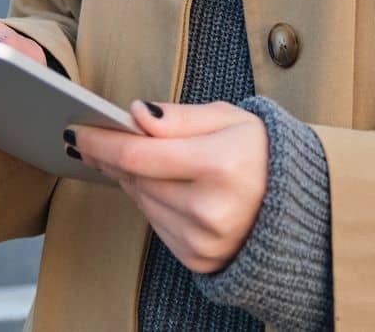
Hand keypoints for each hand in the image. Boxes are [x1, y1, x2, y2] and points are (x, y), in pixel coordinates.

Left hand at [69, 100, 267, 273]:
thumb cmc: (261, 152)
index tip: (77, 129)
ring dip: (128, 177)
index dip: (101, 141)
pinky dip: (149, 201)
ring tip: (127, 155)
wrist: (297, 206)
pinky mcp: (198, 258)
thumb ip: (179, 117)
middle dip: (110, 156)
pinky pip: (155, 223)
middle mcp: (210, 209)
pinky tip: (156, 183)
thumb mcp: (229, 118)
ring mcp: (203, 240)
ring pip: (141, 201)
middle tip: (93, 137)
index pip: (138, 153)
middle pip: (135, 178)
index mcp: (219, 165)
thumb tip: (134, 114)